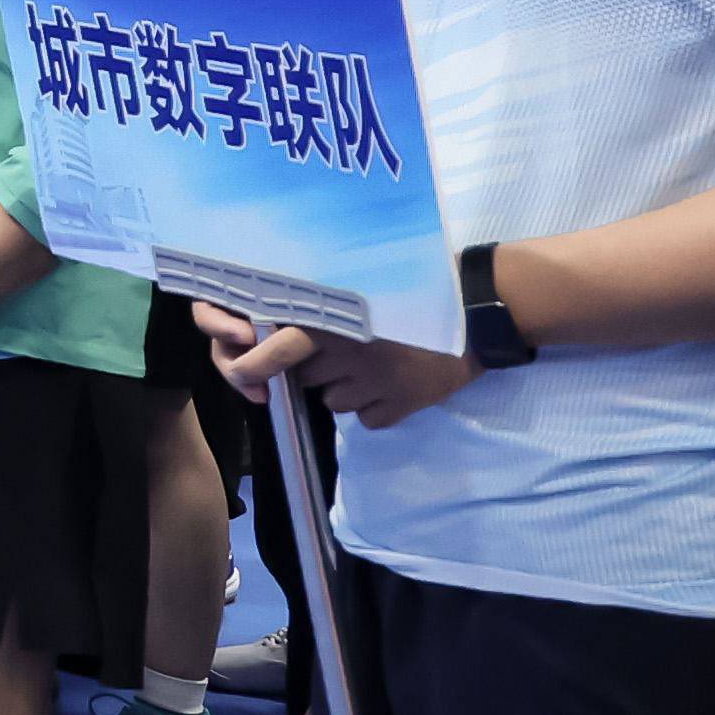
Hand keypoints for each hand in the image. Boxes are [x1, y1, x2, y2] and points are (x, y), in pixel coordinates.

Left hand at [205, 305, 477, 428]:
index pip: (278, 348)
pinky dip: (376, 408)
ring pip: (334, 402)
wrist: (472, 317)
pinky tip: (394, 386)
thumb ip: (321, 309)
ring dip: (345, 391)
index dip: (255, 365)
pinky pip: (368, 420)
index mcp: (336, 318)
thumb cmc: (409, 298)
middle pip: (304, 379)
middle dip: (313, 372)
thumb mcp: (361, 294)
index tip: (243, 375)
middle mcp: (350, 350)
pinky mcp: (402, 404)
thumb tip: (273, 330)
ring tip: (373, 367)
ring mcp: (377, 380)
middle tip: (340, 356)